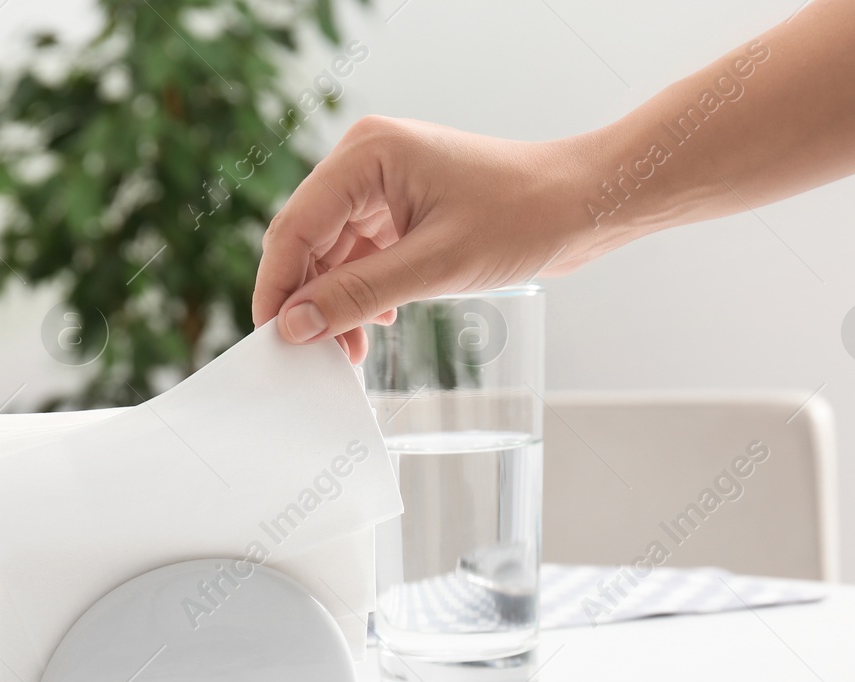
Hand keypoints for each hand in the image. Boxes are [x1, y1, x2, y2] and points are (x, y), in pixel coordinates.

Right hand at [253, 116, 590, 362]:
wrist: (582, 204)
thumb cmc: (521, 219)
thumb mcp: (433, 267)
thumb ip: (357, 295)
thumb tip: (295, 325)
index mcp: (366, 154)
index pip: (294, 226)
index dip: (277, 287)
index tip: (272, 340)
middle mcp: (366, 160)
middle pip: (306, 238)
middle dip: (305, 299)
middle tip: (309, 355)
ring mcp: (383, 182)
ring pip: (331, 251)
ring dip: (334, 301)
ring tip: (348, 351)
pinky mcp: (401, 205)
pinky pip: (360, 252)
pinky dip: (360, 290)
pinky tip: (374, 323)